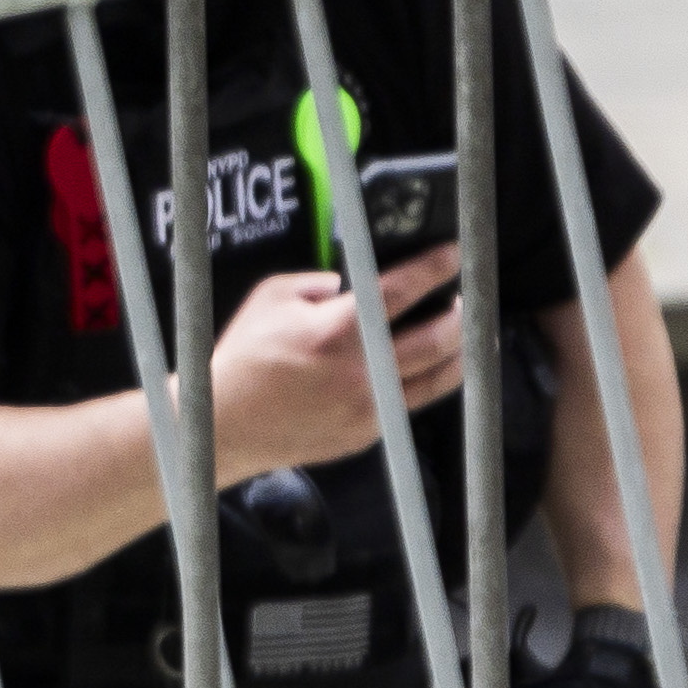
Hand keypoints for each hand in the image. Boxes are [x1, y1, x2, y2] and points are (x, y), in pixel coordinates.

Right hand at [197, 249, 461, 477]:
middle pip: (438, 338)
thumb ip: (316, 283)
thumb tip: (349, 285)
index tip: (453, 254)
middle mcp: (361, 371)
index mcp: (335, 330)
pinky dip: (426, 382)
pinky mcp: (367, 433)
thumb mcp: (269, 300)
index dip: (435, 267)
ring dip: (459, 352)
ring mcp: (368, 407)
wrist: (224, 424)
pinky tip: (427, 368)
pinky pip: (410, 404)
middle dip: (460, 314)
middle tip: (460, 299)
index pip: (401, 289)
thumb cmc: (242, 359)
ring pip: (439, 378)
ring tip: (463, 335)